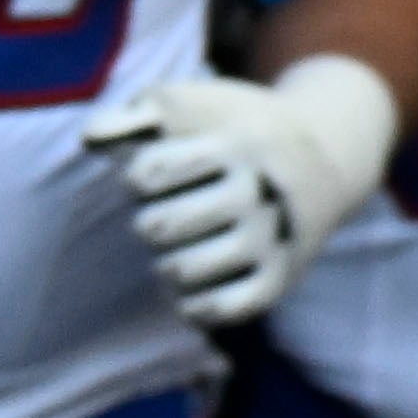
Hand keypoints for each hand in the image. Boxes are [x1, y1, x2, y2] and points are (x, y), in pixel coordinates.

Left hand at [87, 58, 398, 326]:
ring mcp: (274, 240)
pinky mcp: (281, 280)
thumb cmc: (235, 129)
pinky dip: (193, 305)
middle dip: (152, 220)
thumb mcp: (194, 107)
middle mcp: (262, 194)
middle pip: (155, 226)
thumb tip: (89, 139)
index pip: (145, 175)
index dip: (138, 176)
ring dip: (167, 262)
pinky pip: (217, 310)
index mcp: (238, 145)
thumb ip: (132, 116)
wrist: (328, 154)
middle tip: (177, 211)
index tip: (162, 170)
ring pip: (180, 271)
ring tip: (186, 247)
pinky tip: (198, 284)